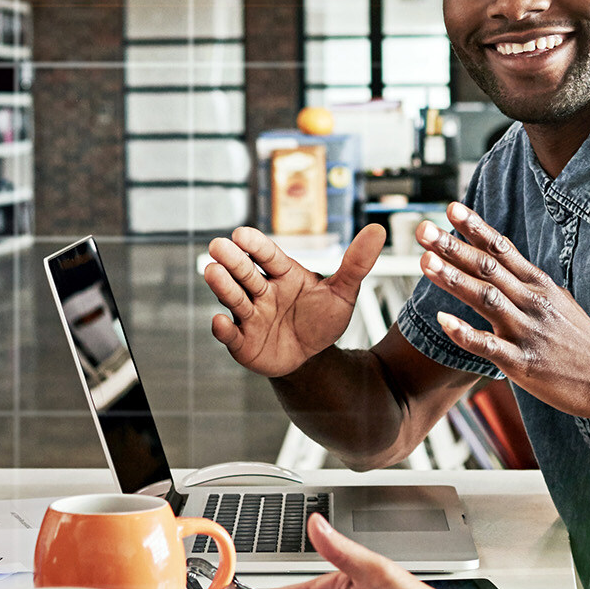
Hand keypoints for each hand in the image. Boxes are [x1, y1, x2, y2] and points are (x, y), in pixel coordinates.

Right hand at [204, 224, 386, 376]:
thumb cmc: (322, 319)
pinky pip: (230, 334)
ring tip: (211, 271)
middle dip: (231, 260)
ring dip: (222, 286)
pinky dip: (223, 329)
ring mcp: (250, 315)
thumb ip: (356, 263)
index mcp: (283, 274)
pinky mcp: (242, 341)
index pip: (267, 255)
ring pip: (234, 298)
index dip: (255, 245)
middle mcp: (261, 291)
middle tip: (217, 245)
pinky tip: (219, 322)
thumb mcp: (343, 292)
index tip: (242, 234)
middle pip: (245, 273)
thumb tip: (378, 230)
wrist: (312, 357)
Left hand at [417, 201, 589, 420]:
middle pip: (487, 267)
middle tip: (423, 228)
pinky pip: (489, 346)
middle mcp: (532, 301)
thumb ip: (527, 281)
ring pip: (486, 298)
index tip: (450, 208)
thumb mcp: (558, 301)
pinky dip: (464, 333)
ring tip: (424, 261)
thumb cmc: (581, 341)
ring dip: (454, 279)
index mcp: (539, 285)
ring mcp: (527, 331)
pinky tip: (442, 320)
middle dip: (452, 247)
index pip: (501, 249)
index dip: (475, 228)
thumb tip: (501, 256)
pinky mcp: (524, 363)